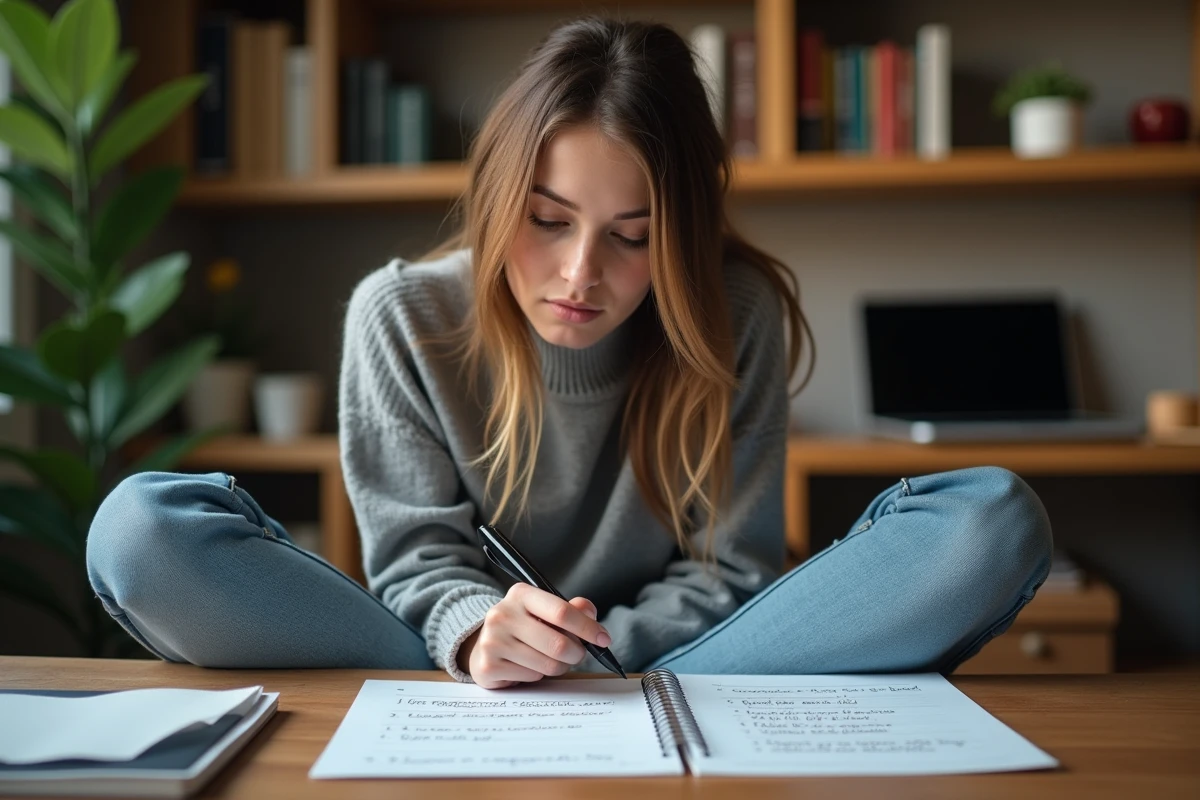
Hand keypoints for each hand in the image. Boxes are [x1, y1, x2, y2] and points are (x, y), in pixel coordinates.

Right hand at [457, 584, 611, 688]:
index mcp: (520, 594)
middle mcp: (502, 614)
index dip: (588, 628)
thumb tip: (590, 612)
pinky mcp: (488, 666)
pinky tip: (528, 665)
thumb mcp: (544, 611)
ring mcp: (492, 641)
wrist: (482, 644)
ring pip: (548, 664)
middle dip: (576, 653)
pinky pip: (532, 677)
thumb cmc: (523, 627)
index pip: (562, 612)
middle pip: (558, 644)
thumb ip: (571, 609)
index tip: (603, 639)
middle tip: (576, 654)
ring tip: (548, 658)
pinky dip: (538, 675)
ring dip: (558, 666)